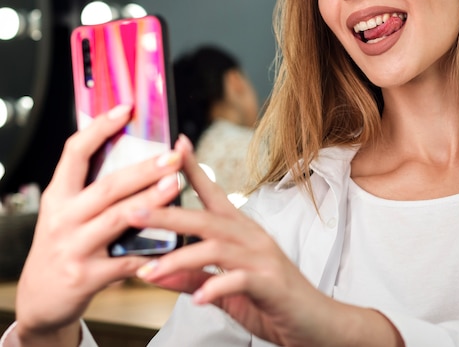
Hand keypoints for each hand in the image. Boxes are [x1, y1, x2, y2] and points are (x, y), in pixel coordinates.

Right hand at [13, 105, 182, 345]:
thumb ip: (92, 186)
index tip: (126, 109)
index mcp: (59, 195)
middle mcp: (63, 218)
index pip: (75, 152)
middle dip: (143, 169)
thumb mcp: (67, 211)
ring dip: (151, 201)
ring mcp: (73, 248)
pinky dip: (151, 251)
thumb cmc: (65, 244)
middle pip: (107, 186)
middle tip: (172, 157)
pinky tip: (174, 243)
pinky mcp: (86, 276)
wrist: (41, 298)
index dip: (100, 128)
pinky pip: (126, 261)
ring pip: (118, 219)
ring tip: (176, 186)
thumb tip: (132, 148)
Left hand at [131, 135, 403, 346]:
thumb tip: (154, 271)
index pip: (213, 194)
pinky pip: (240, 281)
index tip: (174, 146)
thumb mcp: (226, 288)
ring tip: (149, 270)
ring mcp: (262, 259)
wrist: (316, 322)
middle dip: (167, 214)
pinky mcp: (271, 284)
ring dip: (180, 259)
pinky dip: (216, 287)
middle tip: (132, 211)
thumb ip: (192, 277)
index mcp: (240, 232)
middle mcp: (251, 238)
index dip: (193, 170)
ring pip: (217, 248)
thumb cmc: (271, 300)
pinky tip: (198, 299)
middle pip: (206, 219)